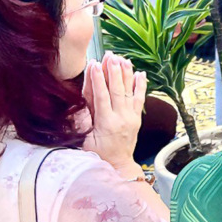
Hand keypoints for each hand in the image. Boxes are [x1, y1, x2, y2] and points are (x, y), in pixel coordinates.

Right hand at [81, 51, 146, 174]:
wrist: (118, 166)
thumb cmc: (97, 154)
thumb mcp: (86, 140)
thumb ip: (85, 121)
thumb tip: (80, 103)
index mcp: (106, 123)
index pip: (101, 96)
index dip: (97, 79)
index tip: (94, 64)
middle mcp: (121, 118)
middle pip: (116, 89)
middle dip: (112, 71)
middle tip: (110, 55)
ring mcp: (131, 117)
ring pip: (129, 91)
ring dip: (126, 74)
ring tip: (123, 59)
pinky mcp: (137, 118)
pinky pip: (140, 99)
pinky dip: (140, 85)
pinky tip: (140, 73)